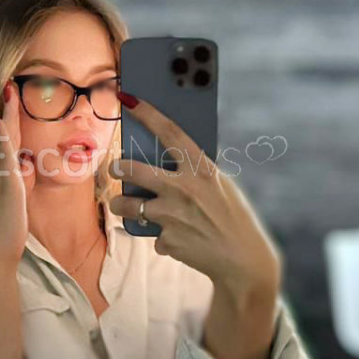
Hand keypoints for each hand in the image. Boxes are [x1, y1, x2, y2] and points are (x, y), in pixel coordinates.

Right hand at [0, 81, 35, 267]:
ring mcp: (0, 176)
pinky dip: (1, 136)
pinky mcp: (5, 183)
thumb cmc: (9, 227)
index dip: (4, 120)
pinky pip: (3, 155)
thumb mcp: (16, 198)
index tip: (7, 101)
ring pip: (1, 139)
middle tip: (7, 85)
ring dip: (4, 114)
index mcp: (2, 173)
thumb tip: (23, 163)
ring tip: (8, 91)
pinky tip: (1, 121)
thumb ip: (17, 179)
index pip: (3, 141)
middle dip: (4, 109)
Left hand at [109, 94, 281, 299]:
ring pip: (128, 205)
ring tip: (127, 206)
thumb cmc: (232, 216)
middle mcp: (183, 188)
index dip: (147, 113)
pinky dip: (162, 237)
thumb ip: (194, 172)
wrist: (242, 261)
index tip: (128, 98)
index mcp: (202, 168)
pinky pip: (153, 234)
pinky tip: (180, 240)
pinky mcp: (166, 240)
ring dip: (123, 205)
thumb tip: (162, 160)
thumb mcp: (220, 185)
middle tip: (115, 168)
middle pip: (132, 169)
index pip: (170, 132)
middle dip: (118, 168)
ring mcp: (172, 215)